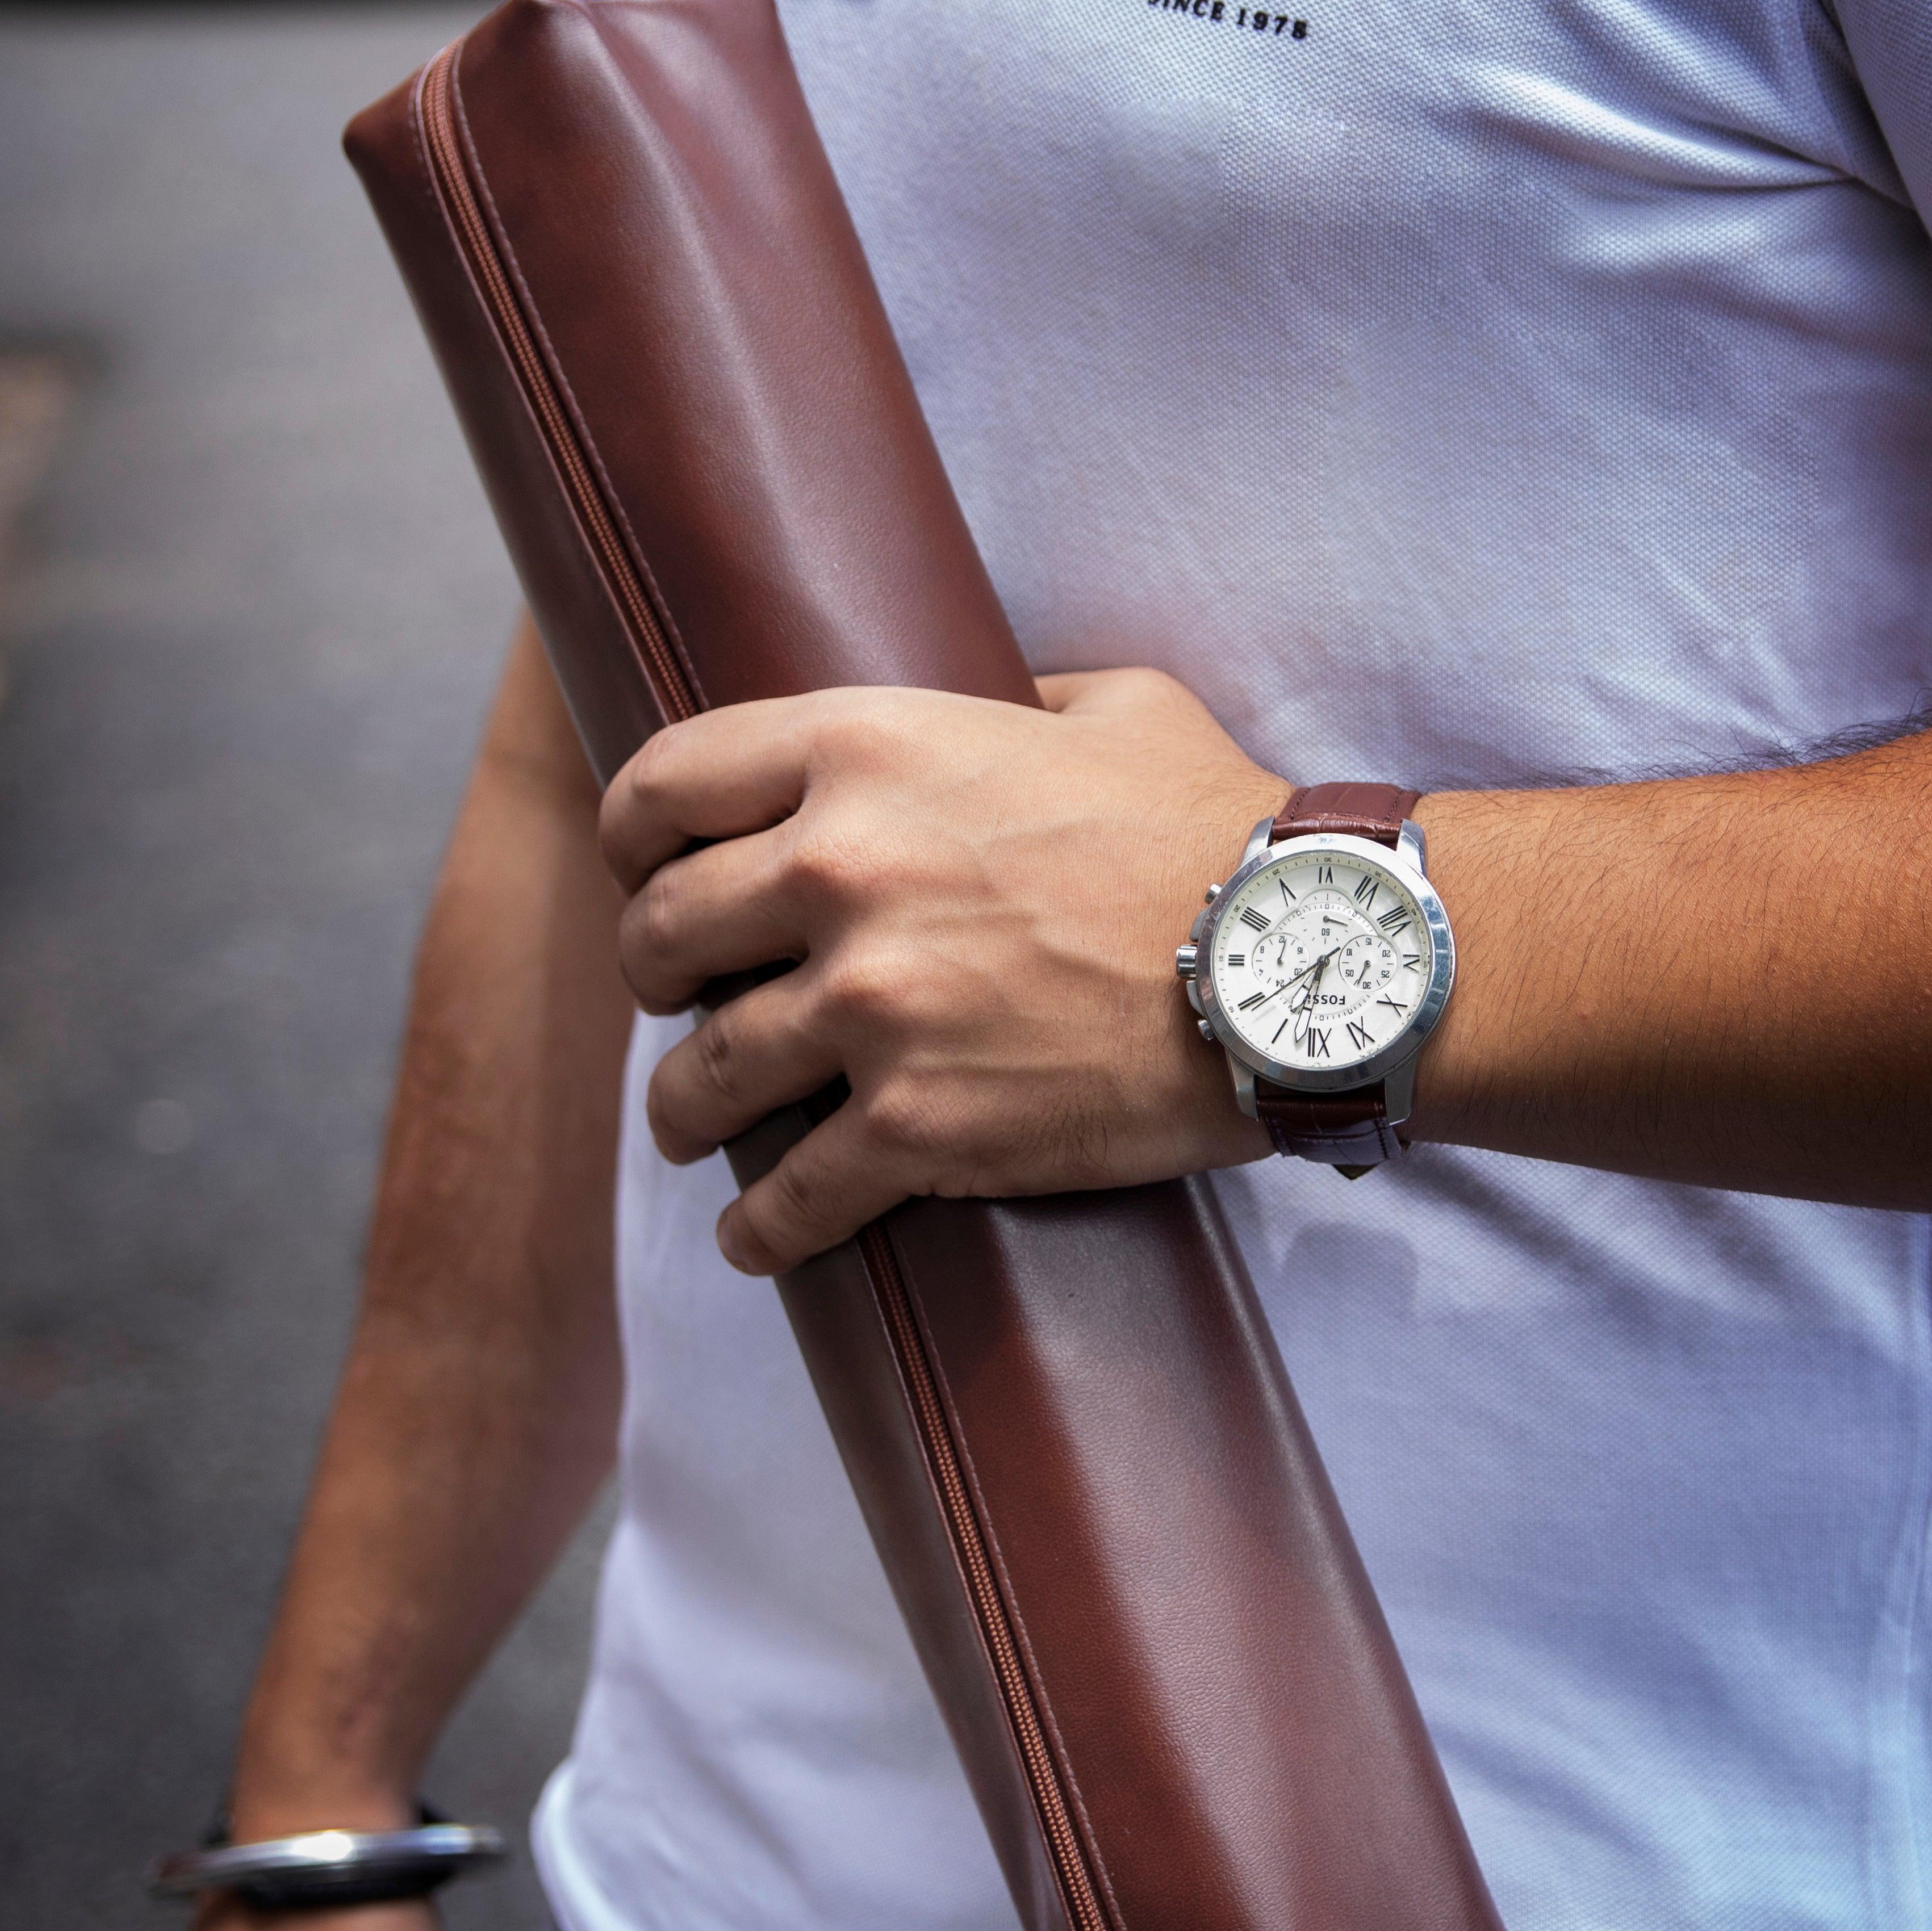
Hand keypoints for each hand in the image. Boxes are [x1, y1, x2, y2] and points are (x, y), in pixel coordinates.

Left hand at [600, 666, 1287, 1273]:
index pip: (666, 783)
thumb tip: (983, 700)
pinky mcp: (918, 1127)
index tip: (640, 871)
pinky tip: (752, 1237)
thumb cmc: (1214, 824)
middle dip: (652, 974)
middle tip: (676, 998)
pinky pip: (789, 1196)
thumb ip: (1010, 693)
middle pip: (662, 934)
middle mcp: (840, 871)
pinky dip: (758, 1228)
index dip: (631, 837)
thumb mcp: (1106, 707)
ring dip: (682, 1106)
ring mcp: (871, 1008)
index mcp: (867, 747)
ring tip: (692, 1124)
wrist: (1300, 961)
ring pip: (702, 1073)